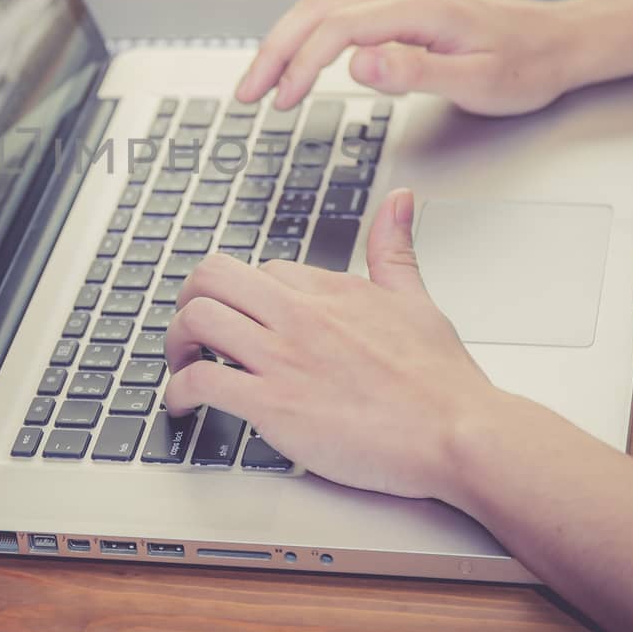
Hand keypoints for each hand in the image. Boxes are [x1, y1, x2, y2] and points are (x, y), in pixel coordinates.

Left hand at [162, 189, 509, 504]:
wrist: (458, 432)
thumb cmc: (441, 381)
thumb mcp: (417, 298)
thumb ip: (395, 247)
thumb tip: (400, 199)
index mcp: (330, 289)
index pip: (261, 272)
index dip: (245, 296)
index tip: (242, 318)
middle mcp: (300, 315)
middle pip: (211, 278)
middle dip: (189, 301)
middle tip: (191, 331)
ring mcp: (283, 357)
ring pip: (196, 321)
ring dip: (174, 344)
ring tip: (180, 365)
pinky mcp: (273, 404)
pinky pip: (201, 382)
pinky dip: (179, 393)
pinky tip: (182, 406)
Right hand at [233, 0, 586, 117]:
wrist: (560, 41)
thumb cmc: (527, 65)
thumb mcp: (477, 81)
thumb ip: (414, 72)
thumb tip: (356, 64)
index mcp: (419, 9)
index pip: (337, 30)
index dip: (300, 64)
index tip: (281, 101)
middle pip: (316, 10)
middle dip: (273, 50)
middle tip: (248, 93)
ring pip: (322, 8)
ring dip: (284, 42)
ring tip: (262, 82)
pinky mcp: (401, 10)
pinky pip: (339, 14)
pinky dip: (306, 37)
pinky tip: (298, 61)